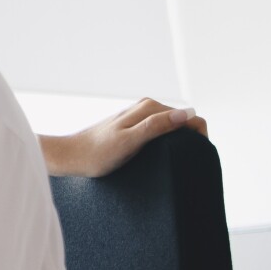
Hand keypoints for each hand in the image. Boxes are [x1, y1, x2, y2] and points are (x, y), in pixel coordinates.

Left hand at [40, 98, 207, 177]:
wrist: (70, 157)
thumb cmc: (97, 154)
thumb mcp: (129, 142)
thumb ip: (156, 126)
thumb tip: (186, 114)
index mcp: (149, 107)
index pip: (190, 117)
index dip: (200, 136)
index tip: (198, 157)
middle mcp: (146, 106)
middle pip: (183, 119)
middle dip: (192, 137)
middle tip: (189, 162)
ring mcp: (140, 115)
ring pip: (173, 124)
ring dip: (180, 139)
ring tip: (178, 161)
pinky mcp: (134, 125)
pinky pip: (161, 129)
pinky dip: (168, 140)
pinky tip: (163, 155)